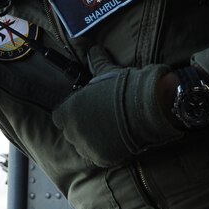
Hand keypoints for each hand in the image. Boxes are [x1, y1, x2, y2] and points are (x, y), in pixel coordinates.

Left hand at [51, 47, 179, 166]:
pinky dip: (105, 150)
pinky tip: (116, 141)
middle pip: (71, 131)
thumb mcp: (106, 72)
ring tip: (109, 130)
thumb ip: (96, 62)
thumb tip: (94, 50)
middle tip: (99, 119)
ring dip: (92, 140)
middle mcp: (73, 131)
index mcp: (69, 110)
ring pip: (83, 145)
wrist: (148, 106)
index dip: (71, 113)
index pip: (60, 116)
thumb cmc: (124, 87)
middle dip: (81, 126)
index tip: (83, 110)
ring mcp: (87, 147)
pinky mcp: (102, 158)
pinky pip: (98, 156)